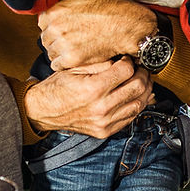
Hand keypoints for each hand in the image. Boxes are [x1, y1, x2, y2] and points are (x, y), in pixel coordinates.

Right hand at [23, 59, 153, 137]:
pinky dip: (137, 105)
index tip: (127, 59)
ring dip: (145, 91)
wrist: (44, 111)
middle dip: (143, 75)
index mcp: (93, 89)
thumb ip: (102, 63)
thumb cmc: (58, 87)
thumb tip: (124, 59)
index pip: (127, 71)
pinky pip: (131, 118)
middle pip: (137, 87)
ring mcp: (104, 122)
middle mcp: (101, 108)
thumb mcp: (76, 67)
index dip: (130, 62)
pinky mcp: (105, 131)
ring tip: (142, 81)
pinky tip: (135, 96)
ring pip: (139, 104)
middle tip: (141, 69)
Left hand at [38, 0, 155, 70]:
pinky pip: (57, 65)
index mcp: (54, 10)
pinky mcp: (72, 59)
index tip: (61, 25)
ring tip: (72, 47)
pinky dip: (64, 63)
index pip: (41, 21)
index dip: (52, 23)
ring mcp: (63, 44)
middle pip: (45, 37)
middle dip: (55, 38)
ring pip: (50, 52)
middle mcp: (56, 28)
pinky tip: (73, 57)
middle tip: (68, 37)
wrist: (125, 25)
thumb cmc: (108, 5)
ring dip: (59, 51)